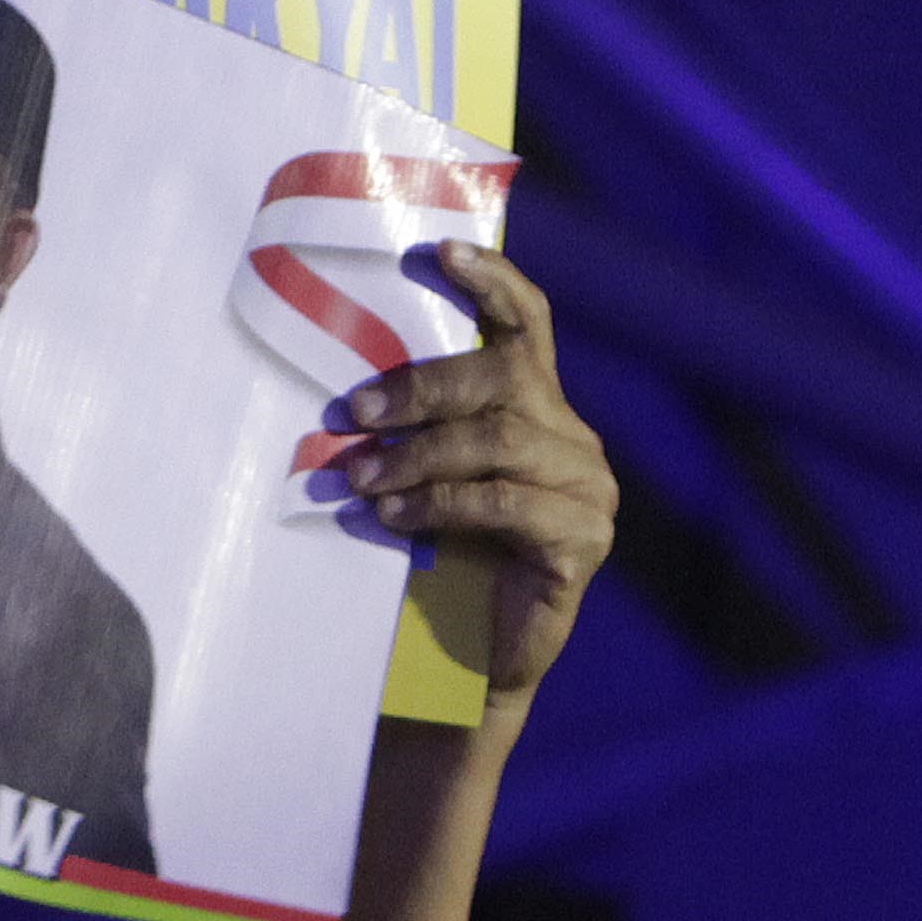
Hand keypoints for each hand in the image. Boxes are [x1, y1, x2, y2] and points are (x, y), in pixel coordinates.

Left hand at [333, 241, 618, 702]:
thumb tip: (335, 394)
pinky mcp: (581, 542)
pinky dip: (439, 504)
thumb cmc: (432, 565)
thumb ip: (408, 433)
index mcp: (538, 411)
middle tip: (353, 412)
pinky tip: (391, 516)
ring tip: (356, 477)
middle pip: (506, 378)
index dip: (490, 282)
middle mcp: (573, 441)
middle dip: (423, 388)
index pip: (527, 326)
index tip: (437, 252)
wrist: (464, 668)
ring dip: (418, 455)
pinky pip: (505, 505)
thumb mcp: (419, 483)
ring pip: (501, 441)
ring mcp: (587, 491)